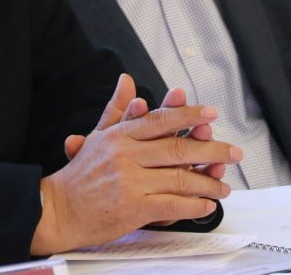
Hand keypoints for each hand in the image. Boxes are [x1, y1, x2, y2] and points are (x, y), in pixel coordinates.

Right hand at [32, 74, 241, 255]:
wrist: (56, 210)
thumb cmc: (80, 175)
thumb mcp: (97, 137)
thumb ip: (117, 109)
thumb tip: (127, 80)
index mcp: (120, 136)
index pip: (161, 120)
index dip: (189, 115)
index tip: (211, 114)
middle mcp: (126, 155)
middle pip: (178, 148)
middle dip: (212, 150)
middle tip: (233, 152)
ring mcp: (130, 182)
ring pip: (180, 178)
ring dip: (208, 182)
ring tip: (223, 185)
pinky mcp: (133, 208)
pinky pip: (172, 204)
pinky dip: (193, 205)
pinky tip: (206, 205)